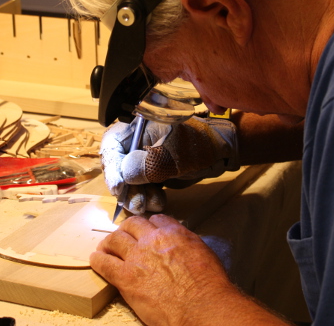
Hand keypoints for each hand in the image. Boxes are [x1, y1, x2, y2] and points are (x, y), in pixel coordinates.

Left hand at [90, 214, 236, 325]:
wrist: (201, 307)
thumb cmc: (209, 287)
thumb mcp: (204, 254)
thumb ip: (188, 244)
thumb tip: (182, 246)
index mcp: (174, 233)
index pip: (156, 219)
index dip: (149, 225)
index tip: (146, 231)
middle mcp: (153, 239)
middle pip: (132, 224)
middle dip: (126, 229)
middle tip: (122, 236)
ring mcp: (137, 256)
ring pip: (115, 239)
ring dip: (109, 242)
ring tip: (105, 248)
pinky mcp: (125, 277)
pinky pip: (104, 263)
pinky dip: (98, 260)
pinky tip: (96, 260)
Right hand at [99, 116, 239, 212]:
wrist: (223, 151)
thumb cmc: (199, 144)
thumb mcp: (172, 154)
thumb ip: (146, 165)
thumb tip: (124, 176)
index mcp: (139, 127)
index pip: (112, 144)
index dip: (111, 166)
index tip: (119, 188)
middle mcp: (138, 140)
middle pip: (119, 164)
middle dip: (126, 187)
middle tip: (136, 204)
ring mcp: (146, 156)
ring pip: (131, 179)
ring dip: (137, 196)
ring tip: (149, 206)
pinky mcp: (155, 170)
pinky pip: (144, 186)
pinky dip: (147, 197)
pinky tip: (156, 204)